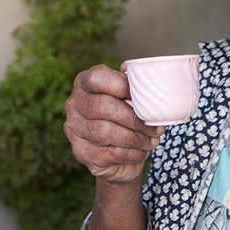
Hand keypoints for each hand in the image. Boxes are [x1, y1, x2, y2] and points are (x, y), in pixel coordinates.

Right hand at [64, 64, 163, 184]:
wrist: (121, 152)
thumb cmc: (128, 115)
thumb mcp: (131, 96)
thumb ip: (135, 84)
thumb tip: (143, 75)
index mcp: (84, 82)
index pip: (98, 78)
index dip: (123, 86)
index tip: (145, 97)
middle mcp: (74, 103)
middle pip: (104, 107)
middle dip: (135, 118)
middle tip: (156, 127)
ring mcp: (73, 129)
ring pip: (105, 132)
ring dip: (135, 138)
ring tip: (152, 140)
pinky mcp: (80, 152)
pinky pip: (108, 154)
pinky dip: (131, 154)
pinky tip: (142, 152)